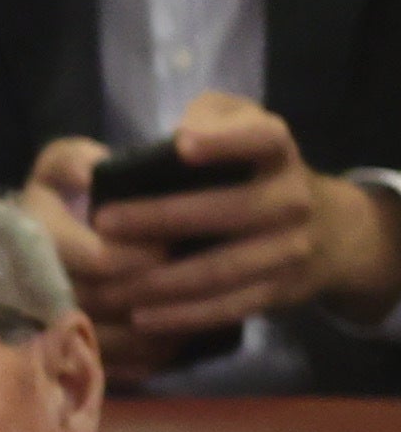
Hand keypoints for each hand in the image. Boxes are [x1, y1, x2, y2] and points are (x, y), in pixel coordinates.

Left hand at [25, 96, 400, 370]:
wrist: (329, 231)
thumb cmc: (256, 171)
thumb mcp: (244, 128)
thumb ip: (215, 115)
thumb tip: (187, 130)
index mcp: (279, 154)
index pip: (264, 138)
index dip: (227, 141)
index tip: (182, 145)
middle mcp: (293, 199)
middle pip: (229, 211)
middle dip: (161, 218)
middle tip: (101, 222)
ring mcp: (291, 249)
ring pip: (222, 269)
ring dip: (161, 280)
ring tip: (107, 281)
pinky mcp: (282, 291)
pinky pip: (229, 307)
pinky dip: (183, 315)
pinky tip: (140, 317)